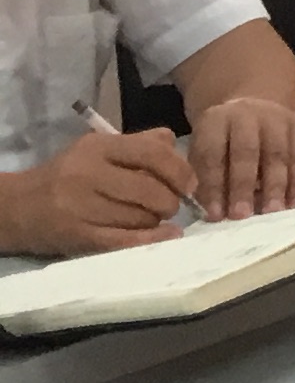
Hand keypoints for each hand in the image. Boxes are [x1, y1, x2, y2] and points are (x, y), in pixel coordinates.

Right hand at [3, 127, 193, 254]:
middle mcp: (88, 174)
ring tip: (153, 219)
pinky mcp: (76, 235)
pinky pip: (123, 240)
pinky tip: (165, 236)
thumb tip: (175, 143)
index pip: (153, 153)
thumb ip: (138, 143)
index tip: (189, 185)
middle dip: (170, 201)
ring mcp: (80, 206)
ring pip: (139, 216)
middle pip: (150, 189)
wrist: (17, 207)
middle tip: (171, 206)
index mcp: (98, 147)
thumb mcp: (97, 149)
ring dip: (156, 221)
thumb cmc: (67, 176)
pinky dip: (150, 239)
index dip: (180, 171)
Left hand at [185, 95, 294, 219]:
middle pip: (246, 152)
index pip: (212, 155)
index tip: (215, 215)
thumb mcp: (202, 153)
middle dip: (243, 186)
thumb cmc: (221, 142)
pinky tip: (294, 204)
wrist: (253, 106)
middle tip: (242, 215)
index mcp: (215, 121)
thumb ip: (206, 180)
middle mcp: (246, 115)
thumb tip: (216, 212)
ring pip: (277, 153)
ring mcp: (276, 118)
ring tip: (273, 213)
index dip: (213, 186)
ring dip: (275, 186)